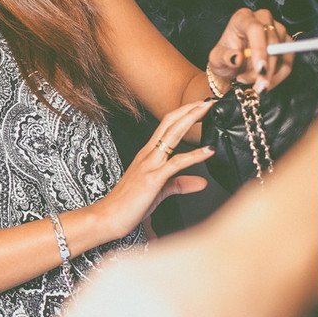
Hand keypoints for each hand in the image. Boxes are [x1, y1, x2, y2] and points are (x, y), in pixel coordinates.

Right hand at [95, 100, 214, 239]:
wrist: (109, 217)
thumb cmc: (130, 204)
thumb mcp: (159, 191)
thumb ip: (180, 184)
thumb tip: (202, 182)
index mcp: (148, 155)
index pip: (166, 126)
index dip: (183, 114)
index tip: (200, 106)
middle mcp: (148, 155)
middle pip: (169, 124)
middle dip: (189, 110)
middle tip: (208, 100)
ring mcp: (149, 165)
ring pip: (171, 136)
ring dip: (190, 120)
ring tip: (207, 110)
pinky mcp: (153, 179)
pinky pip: (176, 163)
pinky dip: (194, 156)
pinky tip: (208, 151)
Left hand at [207, 8, 293, 93]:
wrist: (232, 66)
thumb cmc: (223, 59)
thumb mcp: (216, 60)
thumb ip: (224, 58)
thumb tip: (236, 57)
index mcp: (242, 19)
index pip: (255, 29)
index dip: (260, 49)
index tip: (260, 70)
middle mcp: (262, 20)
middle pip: (272, 41)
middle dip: (267, 68)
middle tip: (258, 86)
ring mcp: (276, 30)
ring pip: (283, 52)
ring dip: (272, 73)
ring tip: (255, 85)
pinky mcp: (286, 43)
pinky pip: (288, 61)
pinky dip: (278, 76)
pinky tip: (264, 83)